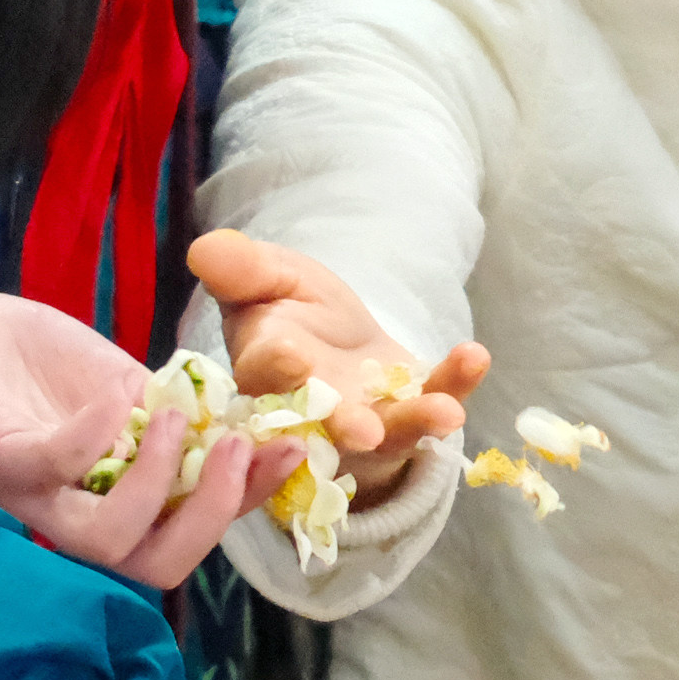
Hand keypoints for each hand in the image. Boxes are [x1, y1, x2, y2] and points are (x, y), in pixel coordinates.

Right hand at [185, 227, 485, 500]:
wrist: (336, 345)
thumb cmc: (289, 313)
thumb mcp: (266, 279)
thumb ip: (241, 270)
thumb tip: (202, 249)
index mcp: (263, 374)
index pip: (262, 379)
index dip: (274, 370)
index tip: (286, 355)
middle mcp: (314, 412)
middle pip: (325, 424)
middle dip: (345, 425)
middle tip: (365, 430)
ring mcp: (367, 420)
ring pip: (389, 430)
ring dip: (416, 423)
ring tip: (445, 414)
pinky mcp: (411, 412)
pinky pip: (436, 400)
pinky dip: (457, 382)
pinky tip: (475, 357)